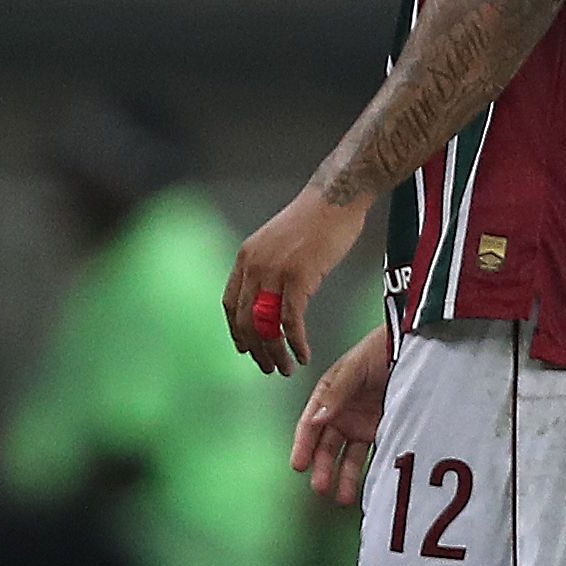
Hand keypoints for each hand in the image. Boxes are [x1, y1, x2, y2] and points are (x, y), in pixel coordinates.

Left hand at [225, 189, 372, 372]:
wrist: (335, 198)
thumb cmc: (315, 218)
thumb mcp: (278, 242)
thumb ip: (269, 267)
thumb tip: (270, 296)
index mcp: (246, 258)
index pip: (230, 305)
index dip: (236, 332)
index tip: (245, 349)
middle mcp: (254, 266)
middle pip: (245, 321)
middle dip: (256, 351)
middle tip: (268, 367)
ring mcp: (275, 271)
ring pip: (266, 326)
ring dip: (275, 353)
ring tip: (287, 368)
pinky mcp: (299, 277)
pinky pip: (291, 321)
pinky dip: (296, 343)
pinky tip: (304, 353)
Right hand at [291, 327, 398, 505]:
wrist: (413, 347)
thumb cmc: (381, 349)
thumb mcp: (355, 368)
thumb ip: (337, 394)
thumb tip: (318, 419)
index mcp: (328, 396)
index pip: (310, 424)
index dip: (303, 446)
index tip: (298, 465)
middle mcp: (341, 413)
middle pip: (326, 446)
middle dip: (321, 467)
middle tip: (320, 486)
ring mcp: (361, 424)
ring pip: (346, 456)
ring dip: (342, 476)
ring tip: (341, 496)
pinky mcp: (381, 431)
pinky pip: (370, 455)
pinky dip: (365, 472)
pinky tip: (362, 487)